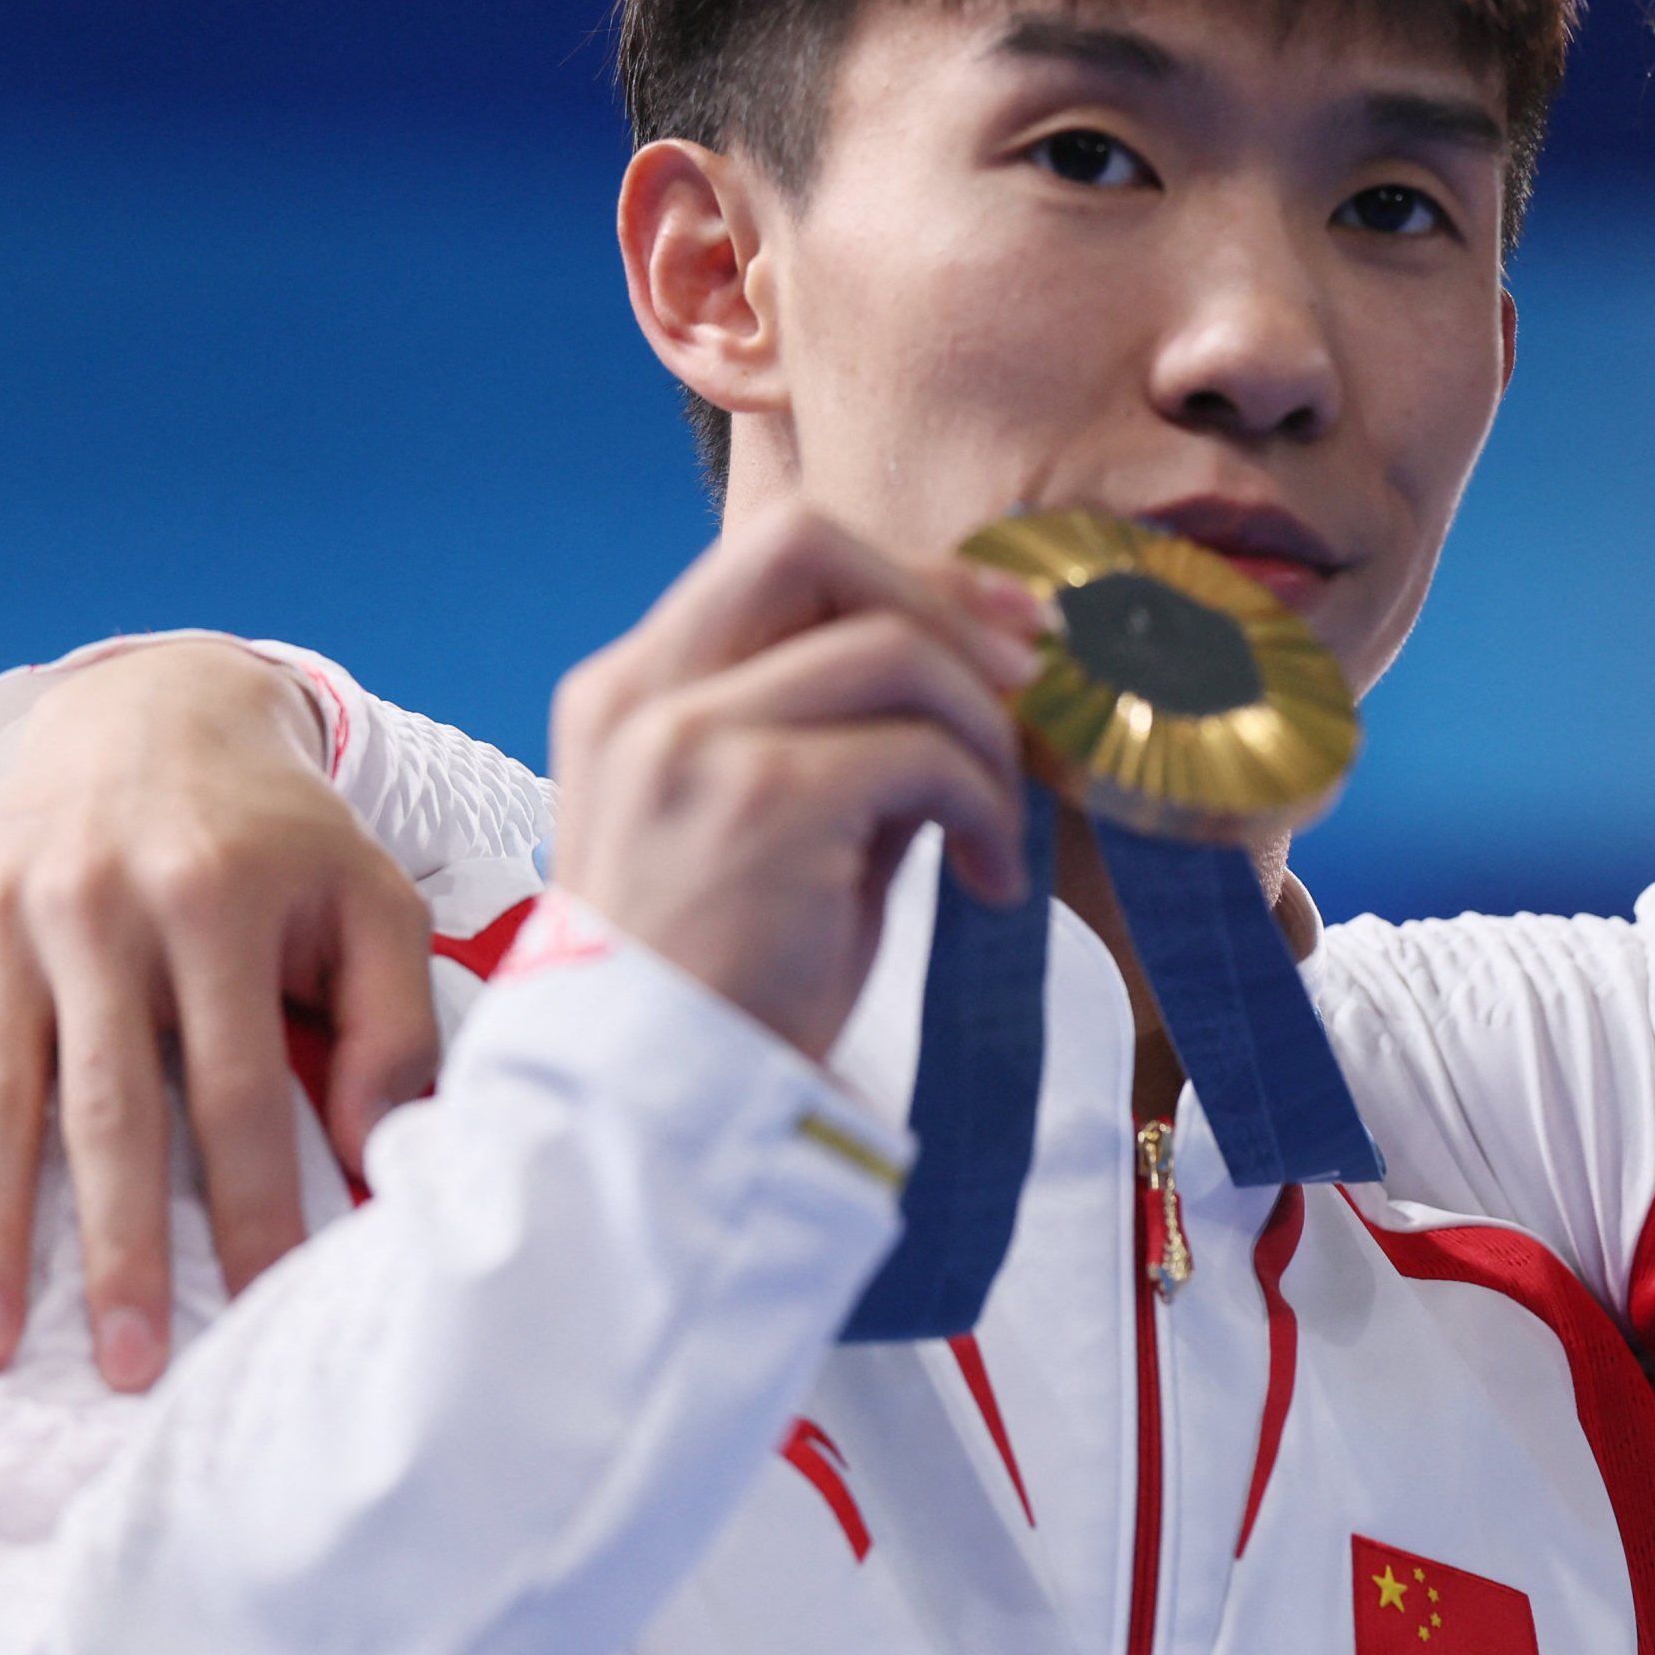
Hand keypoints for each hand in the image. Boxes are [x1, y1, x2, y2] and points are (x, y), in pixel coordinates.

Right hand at [0, 643, 432, 1387]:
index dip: (251, 1203)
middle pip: (103, 1109)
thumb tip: (378, 1153)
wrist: (149, 716)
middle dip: (112, 1249)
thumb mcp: (368, 899)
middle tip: (127, 1367)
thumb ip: (391, 1023)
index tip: (263, 1303)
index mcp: (216, 899)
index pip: (236, 1087)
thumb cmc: (278, 840)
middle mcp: (94, 906)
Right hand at [553, 507, 1044, 1061]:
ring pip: (889, 646)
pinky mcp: (760, 799)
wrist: (651, 1113)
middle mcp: (642, 695)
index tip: (998, 628)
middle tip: (1026, 675)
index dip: (904, 573)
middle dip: (940, 592)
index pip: (773, 554)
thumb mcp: (770, 831)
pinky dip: (986, 802)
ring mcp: (690, 740)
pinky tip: (990, 877)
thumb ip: (841, 739)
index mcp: (629, 692)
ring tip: (1001, 821)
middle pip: (805, 541)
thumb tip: (975, 674)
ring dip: (981, 728)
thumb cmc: (725, 984)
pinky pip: (922, 751)